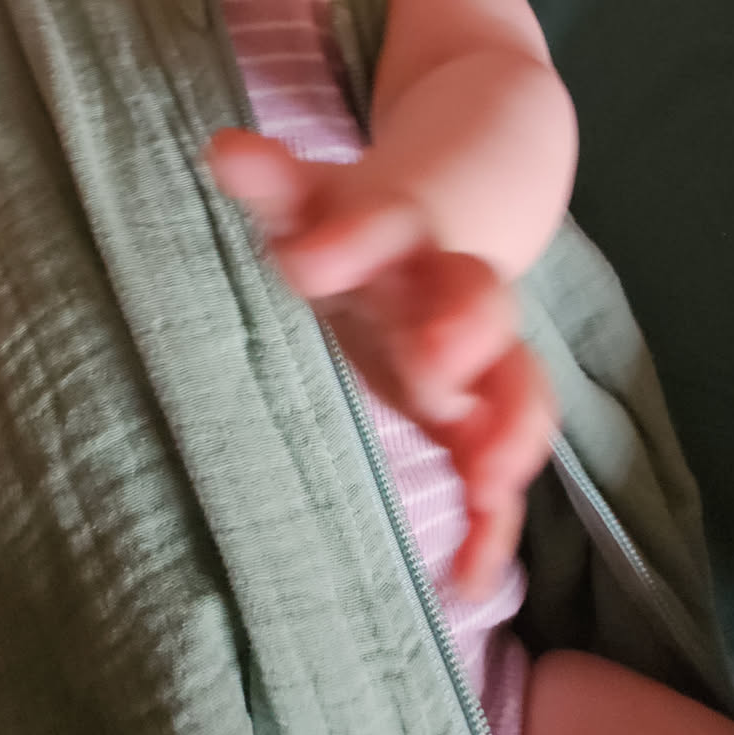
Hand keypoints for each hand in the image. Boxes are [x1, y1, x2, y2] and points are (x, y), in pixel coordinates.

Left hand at [207, 128, 555, 599]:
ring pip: (512, 381)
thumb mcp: (315, 199)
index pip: (382, 222)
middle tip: (432, 361)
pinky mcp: (479, 418)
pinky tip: (466, 583)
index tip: (306, 260)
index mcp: (397, 234)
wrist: (462, 205)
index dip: (349, 237)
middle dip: (458, 328)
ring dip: (504, 427)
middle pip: (473, 298)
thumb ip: (272, 182)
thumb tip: (221, 150)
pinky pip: (501, 470)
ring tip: (487, 477)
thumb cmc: (355, 226)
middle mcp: (446, 291)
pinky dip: (493, 528)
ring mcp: (475, 358)